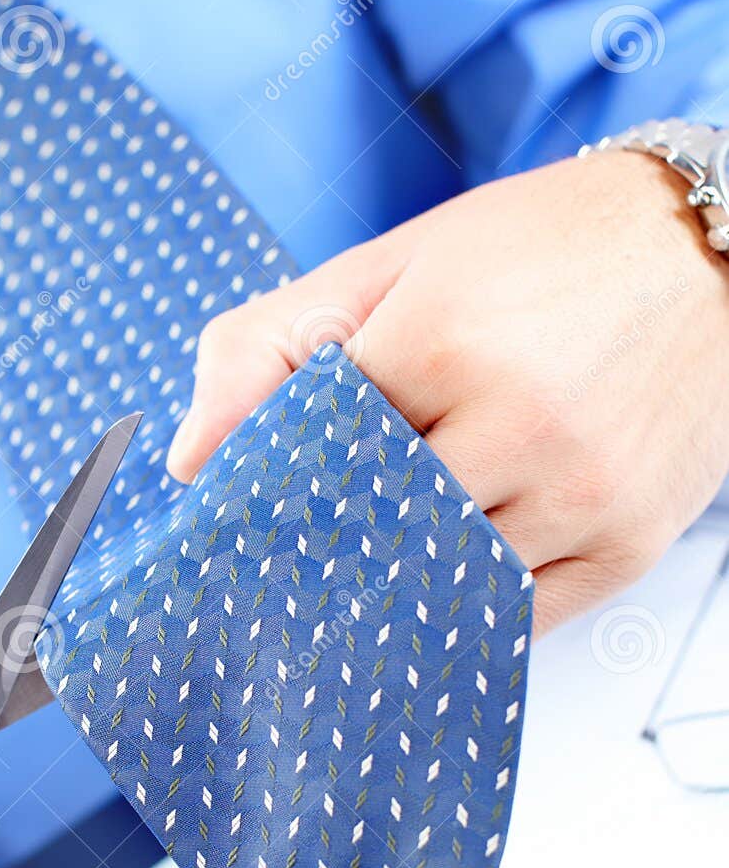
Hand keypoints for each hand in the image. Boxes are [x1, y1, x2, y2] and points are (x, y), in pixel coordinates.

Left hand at [167, 153, 728, 635]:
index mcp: (444, 338)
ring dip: (391, 581)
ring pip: (438, 585)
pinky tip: (435, 583)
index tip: (241, 511)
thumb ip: (273, 344)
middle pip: (366, 534)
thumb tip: (190, 460)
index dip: (269, 485)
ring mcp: (583, 493)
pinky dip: (463, 607)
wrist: (714, 249)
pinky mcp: (631, 544)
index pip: (305, 460)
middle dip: (321, 543)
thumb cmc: (540, 249)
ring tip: (360, 569)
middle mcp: (522, 424)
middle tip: (282, 562)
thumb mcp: (395, 263)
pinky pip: (516, 618)